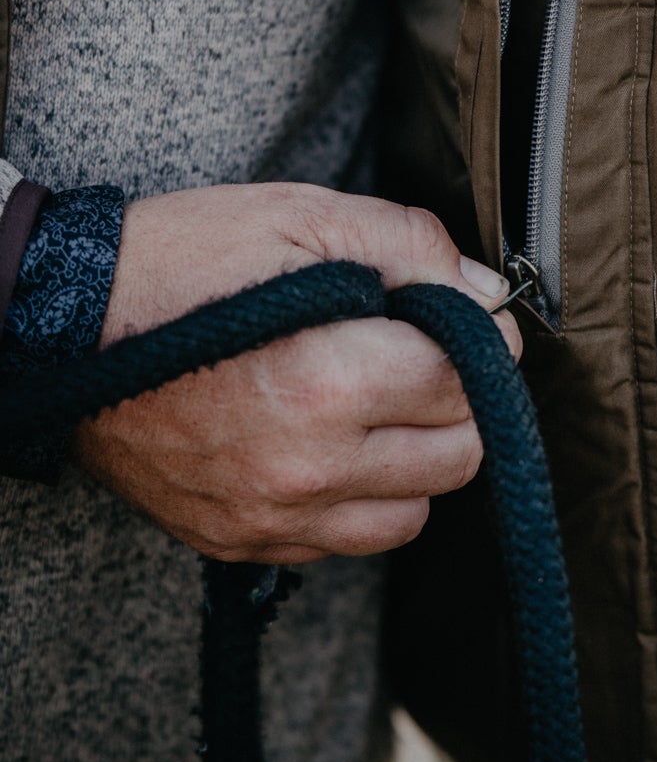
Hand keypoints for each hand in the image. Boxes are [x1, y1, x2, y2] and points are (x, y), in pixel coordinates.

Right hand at [77, 184, 518, 563]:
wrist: (62, 326)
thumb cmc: (182, 261)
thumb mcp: (302, 218)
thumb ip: (413, 249)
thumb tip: (489, 296)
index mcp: (328, 381)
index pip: (469, 383)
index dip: (479, 339)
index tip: (456, 316)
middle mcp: (306, 468)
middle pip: (458, 457)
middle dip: (458, 400)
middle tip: (421, 355)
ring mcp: (271, 517)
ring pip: (413, 512)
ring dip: (415, 458)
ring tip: (375, 402)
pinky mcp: (240, 542)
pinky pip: (346, 542)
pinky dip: (359, 498)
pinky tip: (329, 443)